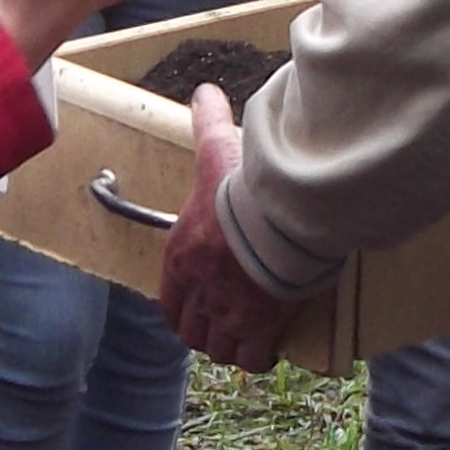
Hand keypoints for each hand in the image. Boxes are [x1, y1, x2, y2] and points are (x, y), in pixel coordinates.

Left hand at [159, 84, 304, 371]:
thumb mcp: (217, 151)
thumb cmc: (246, 187)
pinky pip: (254, 358)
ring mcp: (228, 313)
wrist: (279, 216)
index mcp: (181, 258)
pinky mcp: (260, 326)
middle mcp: (199, 291)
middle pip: (192, 333)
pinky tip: (271, 345)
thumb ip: (209, 123)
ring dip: (231, 346)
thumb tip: (205, 92)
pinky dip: (261, 355)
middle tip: (226, 324)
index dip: (184, 309)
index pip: (170, 303)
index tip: (199, 307)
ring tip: (248, 336)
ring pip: (220, 349)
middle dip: (207, 331)